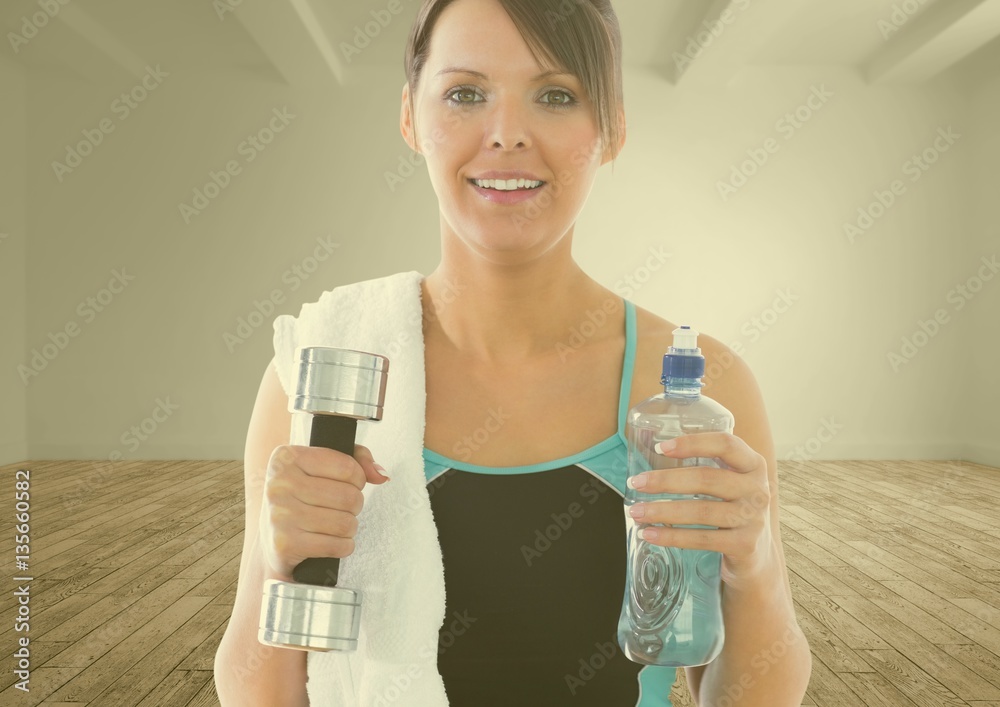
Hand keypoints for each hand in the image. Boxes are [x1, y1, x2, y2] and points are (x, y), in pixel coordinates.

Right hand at [259, 443, 388, 579]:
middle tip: (342, 508)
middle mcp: (279, 484)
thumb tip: (381, 474)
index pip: (347, 467)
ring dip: (349, 527)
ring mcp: (280, 515)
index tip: (349, 484)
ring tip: (336, 524)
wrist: (272, 539)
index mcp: (287, 458)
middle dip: (354, 505)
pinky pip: (336, 546)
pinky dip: (343, 546)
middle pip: (349, 496)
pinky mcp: (285, 544)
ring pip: (345, 523)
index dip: (358, 479)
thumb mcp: (322, 466)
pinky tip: (331, 541)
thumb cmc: (302, 497)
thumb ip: (357, 458)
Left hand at [626, 432, 773, 588]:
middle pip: (706, 478)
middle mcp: (758, 489)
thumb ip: (705, 467)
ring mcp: (753, 518)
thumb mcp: (728, 482)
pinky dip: (672, 537)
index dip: (692, 443)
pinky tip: (650, 534)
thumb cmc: (731, 508)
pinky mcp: (745, 545)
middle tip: (636, 483)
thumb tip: (650, 456)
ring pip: (701, 510)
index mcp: (753, 464)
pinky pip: (702, 539)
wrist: (756, 554)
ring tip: (637, 512)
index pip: (725, 444)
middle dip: (666, 480)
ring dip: (663, 511)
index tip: (660, 448)